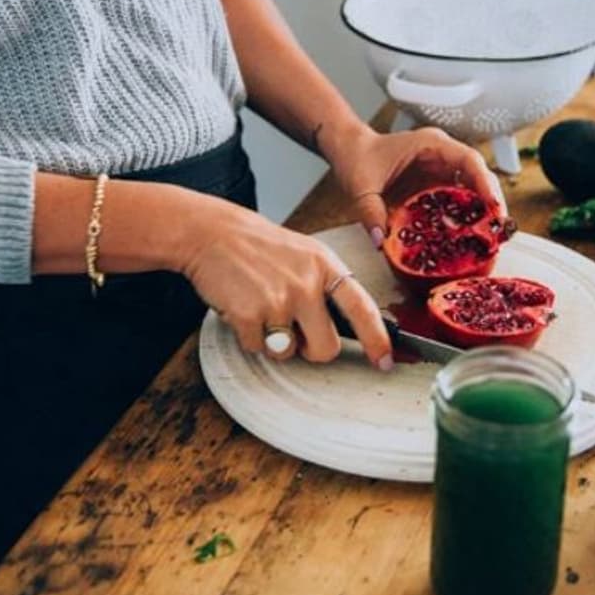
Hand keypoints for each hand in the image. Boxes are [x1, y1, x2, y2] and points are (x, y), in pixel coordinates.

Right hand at [180, 197, 391, 368]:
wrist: (210, 232)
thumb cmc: (258, 246)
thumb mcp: (305, 254)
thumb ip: (327, 286)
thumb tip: (351, 327)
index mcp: (325, 265)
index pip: (363, 308)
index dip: (377, 339)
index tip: (384, 361)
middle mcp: (306, 283)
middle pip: (327, 347)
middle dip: (313, 351)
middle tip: (297, 334)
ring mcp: (278, 299)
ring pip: (288, 352)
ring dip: (276, 342)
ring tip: (263, 310)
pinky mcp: (249, 314)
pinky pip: (258, 348)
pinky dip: (248, 336)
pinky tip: (243, 308)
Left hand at [329, 126, 506, 247]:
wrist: (351, 151)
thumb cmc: (358, 158)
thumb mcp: (361, 187)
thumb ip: (370, 213)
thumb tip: (381, 240)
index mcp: (430, 145)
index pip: (468, 159)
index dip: (484, 182)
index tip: (493, 205)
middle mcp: (442, 155)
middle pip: (480, 175)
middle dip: (493, 201)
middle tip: (498, 230)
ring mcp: (442, 169)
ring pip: (474, 188)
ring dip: (484, 211)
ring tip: (491, 238)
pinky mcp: (438, 185)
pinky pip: (459, 199)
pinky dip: (467, 217)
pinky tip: (470, 237)